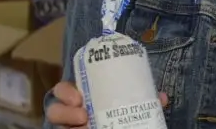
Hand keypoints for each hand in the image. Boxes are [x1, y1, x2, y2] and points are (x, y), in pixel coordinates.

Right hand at [46, 81, 167, 127]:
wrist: (124, 124)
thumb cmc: (122, 111)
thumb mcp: (131, 104)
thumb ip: (144, 100)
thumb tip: (161, 97)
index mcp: (83, 97)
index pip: (63, 90)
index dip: (65, 92)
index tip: (78, 98)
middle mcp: (72, 113)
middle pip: (55, 110)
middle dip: (64, 112)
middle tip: (83, 116)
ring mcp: (71, 126)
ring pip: (58, 127)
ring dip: (68, 125)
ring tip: (86, 127)